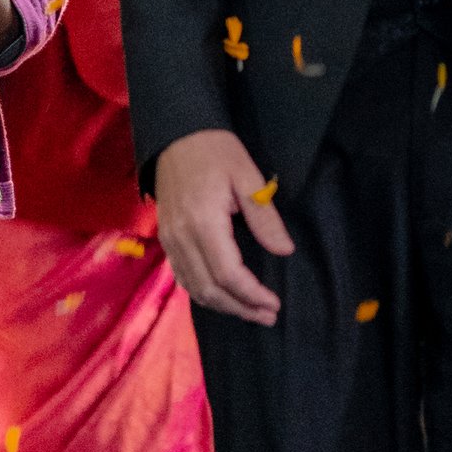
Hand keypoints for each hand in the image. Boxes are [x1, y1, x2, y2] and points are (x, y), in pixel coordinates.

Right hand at [155, 126, 295, 324]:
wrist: (176, 135)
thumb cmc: (215, 151)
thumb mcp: (248, 176)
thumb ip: (264, 217)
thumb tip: (284, 250)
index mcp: (203, 222)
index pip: (227, 274)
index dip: (251, 295)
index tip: (273, 303)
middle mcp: (181, 237)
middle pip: (209, 289)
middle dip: (240, 308)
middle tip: (268, 315)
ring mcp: (170, 240)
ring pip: (194, 288)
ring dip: (223, 306)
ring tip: (251, 311)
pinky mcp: (166, 239)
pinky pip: (182, 277)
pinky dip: (204, 293)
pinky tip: (224, 297)